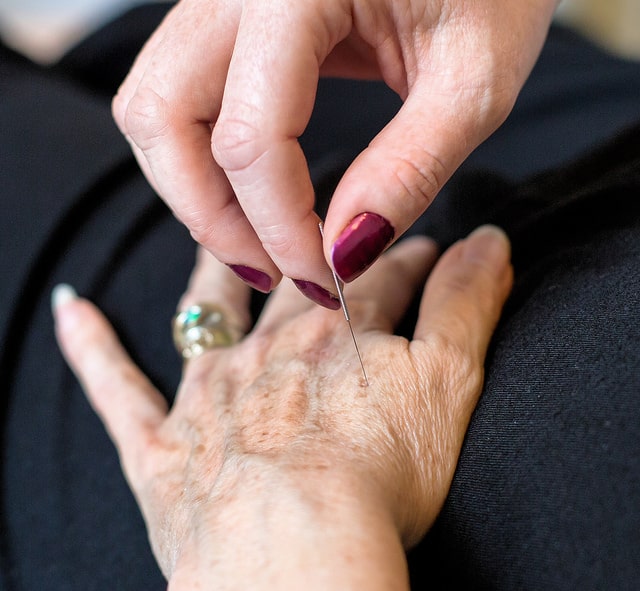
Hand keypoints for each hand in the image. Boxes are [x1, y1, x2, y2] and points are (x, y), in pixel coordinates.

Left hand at [53, 225, 511, 588]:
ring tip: (211, 231)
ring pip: (204, 312)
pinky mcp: (164, 447)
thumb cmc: (377, 477)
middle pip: (293, 284)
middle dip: (316, 252)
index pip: (372, 276)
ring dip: (210, 271)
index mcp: (334, 335)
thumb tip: (488, 239)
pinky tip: (72, 310)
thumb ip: (466, 305)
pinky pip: (118, 388)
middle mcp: (266, 350)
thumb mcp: (447, 383)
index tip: (415, 246)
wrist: (292, 553)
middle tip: (329, 233)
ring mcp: (209, 395)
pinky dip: (92, 349)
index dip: (398, 257)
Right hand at [113, 0, 554, 304]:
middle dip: (211, 216)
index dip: (281, 228)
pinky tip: (257, 195)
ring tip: (262, 240)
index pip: (251, 137)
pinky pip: (180, 96)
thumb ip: (407, 170)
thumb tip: (342, 254)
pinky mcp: (229, 19)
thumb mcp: (474, 83)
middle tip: (273, 270)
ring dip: (196, 190)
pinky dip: (205, 159)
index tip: (324, 278)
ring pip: (154, 107)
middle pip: (160, 117)